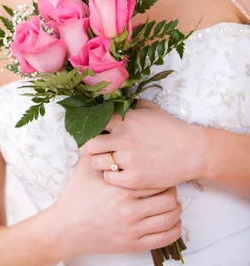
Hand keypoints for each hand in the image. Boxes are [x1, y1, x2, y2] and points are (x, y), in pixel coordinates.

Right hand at [49, 154, 181, 259]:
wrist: (67, 228)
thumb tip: (105, 127)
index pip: (154, 178)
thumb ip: (98, 149)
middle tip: (170, 186)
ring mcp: (132, 229)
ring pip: (169, 218)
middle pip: (167, 198)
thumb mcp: (85, 168)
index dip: (162, 173)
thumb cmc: (77, 196)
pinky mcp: (133, 245)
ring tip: (174, 203)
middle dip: (172, 190)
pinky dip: (174, 230)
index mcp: (120, 188)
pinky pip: (164, 238)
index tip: (162, 169)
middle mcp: (129, 209)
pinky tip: (174, 222)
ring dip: (176, 210)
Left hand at [81, 100, 205, 189]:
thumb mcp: (149, 109)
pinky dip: (110, 175)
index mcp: (125, 120)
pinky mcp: (135, 179)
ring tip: (107, 161)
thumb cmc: (170, 128)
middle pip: (89, 144)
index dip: (91, 128)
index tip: (93, 132)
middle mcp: (124, 139)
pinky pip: (109, 178)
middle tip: (95, 149)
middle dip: (90, 146)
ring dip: (99, 162)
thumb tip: (113, 101)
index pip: (93, 123)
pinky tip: (117, 172)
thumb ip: (129, 105)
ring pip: (96, 163)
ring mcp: (128, 160)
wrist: (192, 151)